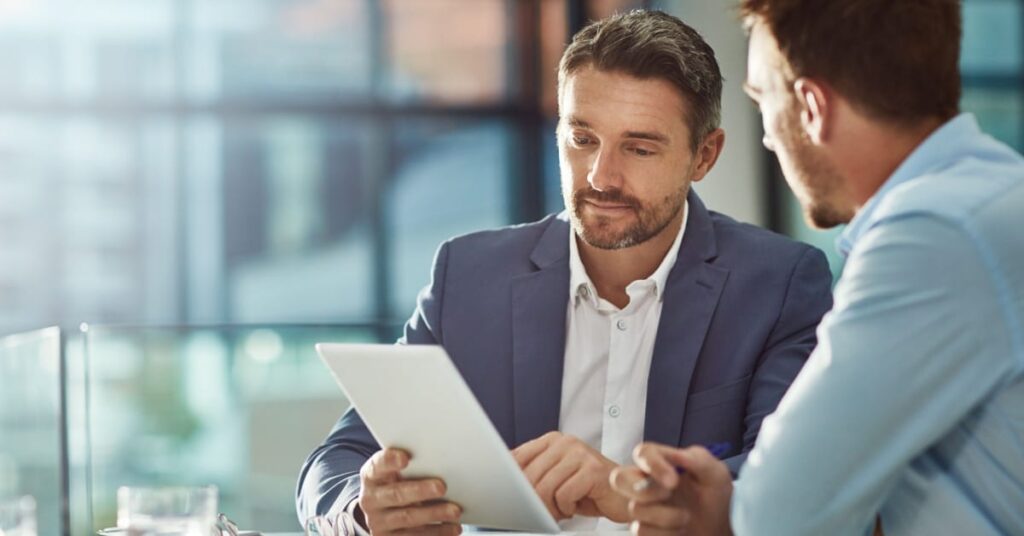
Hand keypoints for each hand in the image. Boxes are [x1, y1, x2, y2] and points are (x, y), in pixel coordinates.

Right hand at [357, 448, 462, 535]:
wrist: (383, 513)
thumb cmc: (396, 484)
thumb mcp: (395, 473)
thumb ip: (411, 466)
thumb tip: (440, 460)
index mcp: (371, 476)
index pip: (377, 466)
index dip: (389, 461)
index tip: (405, 458)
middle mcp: (371, 500)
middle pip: (396, 494)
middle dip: (420, 491)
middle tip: (441, 487)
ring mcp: (379, 522)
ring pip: (407, 518)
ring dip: (433, 514)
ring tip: (454, 510)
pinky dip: (437, 532)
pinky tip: (453, 527)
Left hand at [512, 431, 627, 521]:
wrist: (625, 495)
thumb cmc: (588, 490)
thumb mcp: (556, 479)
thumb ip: (533, 474)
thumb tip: (501, 482)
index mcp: (552, 440)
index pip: (516, 459)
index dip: (511, 483)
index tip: (513, 498)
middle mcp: (565, 442)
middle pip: (528, 477)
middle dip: (534, 502)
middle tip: (547, 511)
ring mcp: (580, 453)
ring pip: (544, 487)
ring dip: (551, 507)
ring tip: (563, 509)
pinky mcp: (593, 469)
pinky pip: (563, 495)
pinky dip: (567, 508)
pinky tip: (577, 506)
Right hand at [610, 443, 732, 535]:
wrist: (724, 528)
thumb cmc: (718, 497)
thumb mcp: (715, 473)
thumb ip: (697, 459)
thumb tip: (676, 454)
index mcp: (663, 464)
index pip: (643, 453)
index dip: (653, 464)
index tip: (673, 480)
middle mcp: (648, 484)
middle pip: (619, 478)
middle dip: (644, 489)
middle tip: (669, 494)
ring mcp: (644, 507)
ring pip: (634, 509)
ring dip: (665, 516)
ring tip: (686, 517)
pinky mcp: (646, 529)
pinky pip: (639, 531)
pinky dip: (664, 533)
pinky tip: (679, 531)